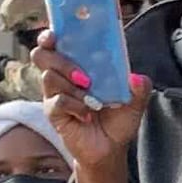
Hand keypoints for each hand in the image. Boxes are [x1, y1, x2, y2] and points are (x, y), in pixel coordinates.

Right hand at [32, 35, 147, 182]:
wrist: (111, 148)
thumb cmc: (118, 119)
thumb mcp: (135, 102)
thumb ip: (139, 88)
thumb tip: (137, 78)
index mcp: (78, 64)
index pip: (55, 43)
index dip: (49, 35)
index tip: (55, 34)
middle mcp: (62, 76)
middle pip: (42, 55)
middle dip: (62, 61)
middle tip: (85, 76)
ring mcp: (55, 94)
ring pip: (48, 77)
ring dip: (73, 87)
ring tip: (93, 100)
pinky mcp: (53, 112)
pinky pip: (56, 102)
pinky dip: (74, 106)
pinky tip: (88, 114)